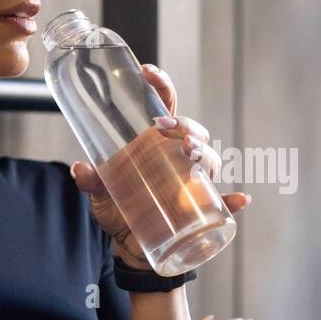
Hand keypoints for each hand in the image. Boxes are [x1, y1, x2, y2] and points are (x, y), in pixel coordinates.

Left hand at [69, 63, 251, 268]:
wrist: (129, 246)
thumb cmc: (118, 211)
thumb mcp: (100, 195)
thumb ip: (91, 181)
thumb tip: (81, 168)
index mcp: (153, 144)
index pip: (164, 107)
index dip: (161, 86)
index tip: (149, 73)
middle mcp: (176, 158)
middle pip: (192, 131)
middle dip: (185, 125)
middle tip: (167, 128)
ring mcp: (191, 182)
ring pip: (209, 159)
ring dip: (205, 153)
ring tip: (191, 154)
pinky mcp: (199, 209)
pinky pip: (222, 202)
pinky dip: (233, 200)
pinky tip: (240, 199)